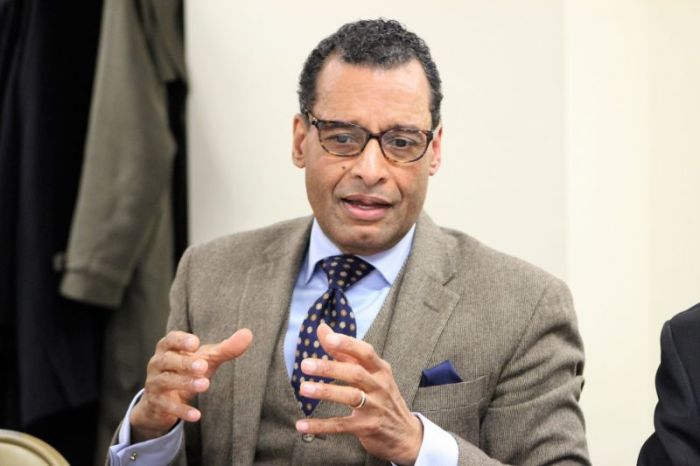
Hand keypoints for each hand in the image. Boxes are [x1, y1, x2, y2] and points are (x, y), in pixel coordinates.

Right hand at [129, 328, 252, 440]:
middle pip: (167, 360)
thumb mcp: (207, 359)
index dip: (181, 340)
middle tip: (204, 366)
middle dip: (185, 363)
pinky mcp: (156, 403)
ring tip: (205, 384)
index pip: (170, 339)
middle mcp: (157, 363)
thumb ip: (226, 348)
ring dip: (185, 383)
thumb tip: (248, 334)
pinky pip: (167, 406)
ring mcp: (154, 383)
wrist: (164, 400)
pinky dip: (181, 410)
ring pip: (166, 381)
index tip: (195, 343)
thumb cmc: (187, 370)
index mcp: (168, 348)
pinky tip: (197, 415)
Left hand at [295, 323, 422, 464]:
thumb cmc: (382, 396)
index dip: (347, 344)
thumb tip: (322, 328)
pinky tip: (302, 425)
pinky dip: (321, 425)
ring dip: (326, 392)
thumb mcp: (371, 373)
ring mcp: (375, 407)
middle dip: (330, 368)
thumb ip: (345, 352)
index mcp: (380, 369)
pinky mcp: (367, 427)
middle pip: (355, 373)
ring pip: (350, 397)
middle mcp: (380, 386)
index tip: (328, 339)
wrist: (405, 434)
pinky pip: (341, 425)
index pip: (365, 352)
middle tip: (305, 365)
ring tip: (304, 389)